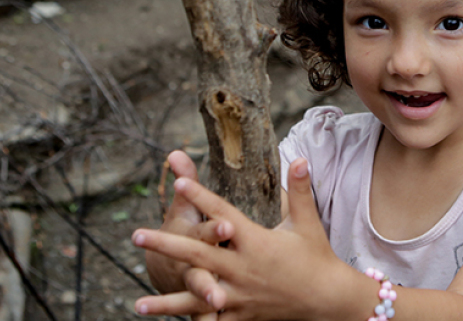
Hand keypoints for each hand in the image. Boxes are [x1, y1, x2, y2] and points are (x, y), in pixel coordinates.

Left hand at [132, 158, 354, 320]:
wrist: (327, 299)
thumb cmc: (316, 257)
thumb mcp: (308, 223)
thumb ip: (300, 190)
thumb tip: (299, 158)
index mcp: (256, 242)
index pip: (222, 215)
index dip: (201, 198)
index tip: (179, 183)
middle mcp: (242, 269)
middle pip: (197, 254)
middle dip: (165, 245)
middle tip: (136, 235)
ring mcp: (239, 295)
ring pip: (197, 297)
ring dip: (166, 303)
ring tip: (137, 304)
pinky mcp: (241, 315)